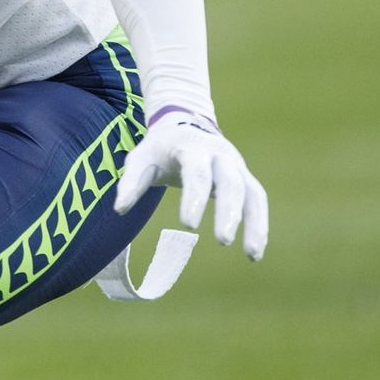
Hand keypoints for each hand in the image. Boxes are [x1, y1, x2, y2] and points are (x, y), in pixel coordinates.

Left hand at [115, 112, 268, 261]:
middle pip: (230, 182)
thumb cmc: (159, 149)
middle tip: (222, 240)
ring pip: (252, 193)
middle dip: (228, 211)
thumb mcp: (140, 158)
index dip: (194, 198)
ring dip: (256, 223)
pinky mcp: (245, 177)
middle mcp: (220, 154)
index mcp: (191, 147)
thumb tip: (120, 209)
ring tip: (252, 254)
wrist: (184, 125)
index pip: (196, 172)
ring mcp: (236, 165)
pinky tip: (254, 253)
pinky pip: (257, 200)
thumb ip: (131, 182)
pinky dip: (259, 225)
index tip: (188, 225)